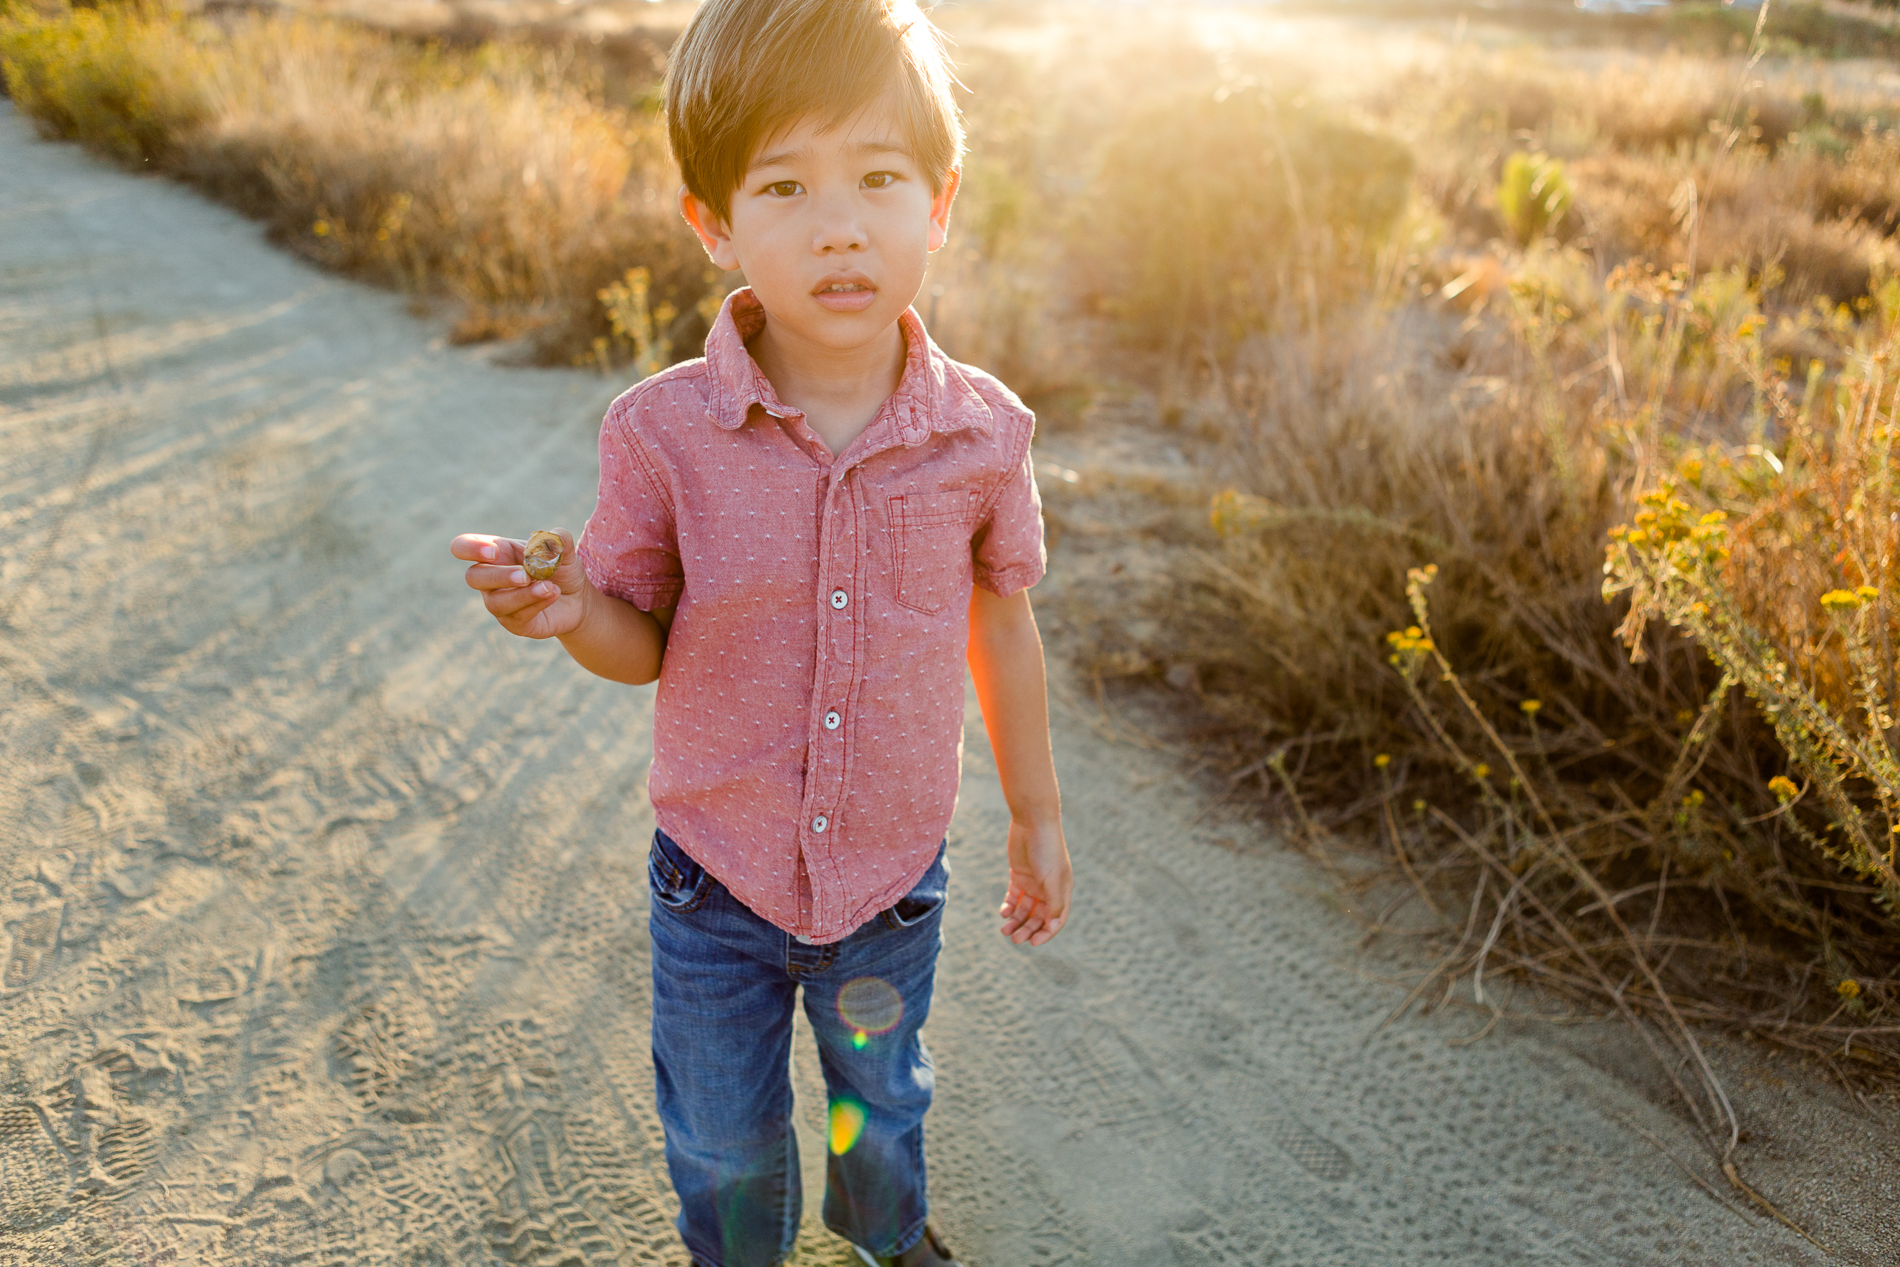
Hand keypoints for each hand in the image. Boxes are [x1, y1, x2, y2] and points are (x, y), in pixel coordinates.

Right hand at [450, 529, 586, 639]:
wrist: (578, 598)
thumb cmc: (561, 570)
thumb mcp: (564, 551)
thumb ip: (558, 539)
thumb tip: (551, 537)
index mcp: (496, 553)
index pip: (462, 547)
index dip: (470, 548)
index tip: (494, 552)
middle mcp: (490, 579)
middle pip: (473, 577)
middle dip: (498, 576)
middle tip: (525, 575)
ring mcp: (499, 603)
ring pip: (496, 602)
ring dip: (523, 594)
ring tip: (549, 587)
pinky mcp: (514, 623)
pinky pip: (517, 616)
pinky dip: (536, 603)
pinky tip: (553, 594)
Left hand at [999, 817, 1070, 945]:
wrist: (1033, 821)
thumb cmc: (1047, 848)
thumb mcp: (1052, 878)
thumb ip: (1054, 902)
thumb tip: (1052, 926)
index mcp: (1062, 890)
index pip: (1056, 920)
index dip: (1046, 933)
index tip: (1033, 943)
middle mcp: (1048, 889)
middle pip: (1039, 917)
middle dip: (1028, 930)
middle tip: (1014, 939)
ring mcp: (1033, 882)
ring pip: (1024, 910)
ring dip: (1016, 921)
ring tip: (1005, 931)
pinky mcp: (1019, 875)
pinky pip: (1014, 897)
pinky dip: (1009, 907)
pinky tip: (1003, 913)